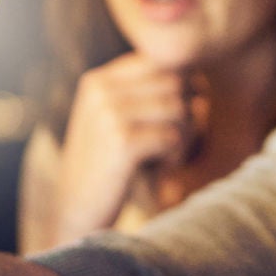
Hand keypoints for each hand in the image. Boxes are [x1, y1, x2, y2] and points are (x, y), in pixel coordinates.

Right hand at [53, 53, 201, 243]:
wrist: (76, 213)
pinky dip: (175, 155)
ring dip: (184, 136)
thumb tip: (200, 80)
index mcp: (98, 80)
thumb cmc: (107, 168)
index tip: (174, 119)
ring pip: (178, 107)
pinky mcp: (121, 141)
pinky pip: (173, 135)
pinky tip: (161, 169)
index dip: (180, 89)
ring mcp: (108, 113)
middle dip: (186, 112)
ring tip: (168, 156)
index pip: (160, 62)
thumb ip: (147, 95)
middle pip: (174, 82)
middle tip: (176, 142)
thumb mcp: (117, 122)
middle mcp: (100, 89)